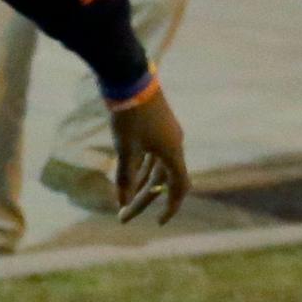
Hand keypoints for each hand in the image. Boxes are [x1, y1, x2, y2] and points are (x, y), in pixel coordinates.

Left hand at [108, 87, 189, 221]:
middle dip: (143, 200)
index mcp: (173, 152)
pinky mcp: (156, 125)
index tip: (158, 223)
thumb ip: (125, 177)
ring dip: (141, 185)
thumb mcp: (125, 149)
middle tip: (123, 215)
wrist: (129, 78)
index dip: (171, 208)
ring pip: (156, 168)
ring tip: (123, 200)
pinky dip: (140, 168)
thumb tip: (122, 203)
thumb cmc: (129, 115)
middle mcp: (174, 145)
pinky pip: (151, 154)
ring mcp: (166, 134)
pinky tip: (127, 176)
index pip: (179, 188)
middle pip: (162, 180)